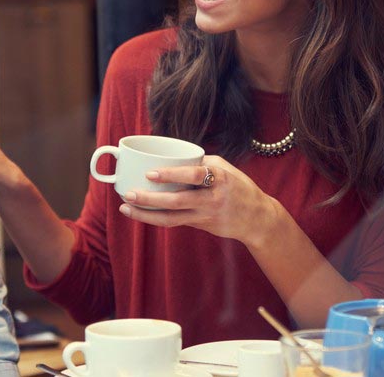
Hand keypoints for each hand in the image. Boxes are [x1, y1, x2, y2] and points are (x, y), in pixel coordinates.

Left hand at [117, 155, 281, 248]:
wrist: (257, 219)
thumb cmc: (239, 187)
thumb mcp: (226, 169)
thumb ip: (201, 163)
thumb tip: (174, 158)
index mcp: (220, 179)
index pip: (194, 176)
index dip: (171, 175)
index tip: (150, 173)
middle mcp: (212, 199)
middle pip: (177, 201)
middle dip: (150, 198)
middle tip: (129, 193)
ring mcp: (205, 216)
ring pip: (171, 218)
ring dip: (146, 214)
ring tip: (126, 207)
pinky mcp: (200, 226)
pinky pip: (174, 222)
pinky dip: (155, 218)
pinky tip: (140, 213)